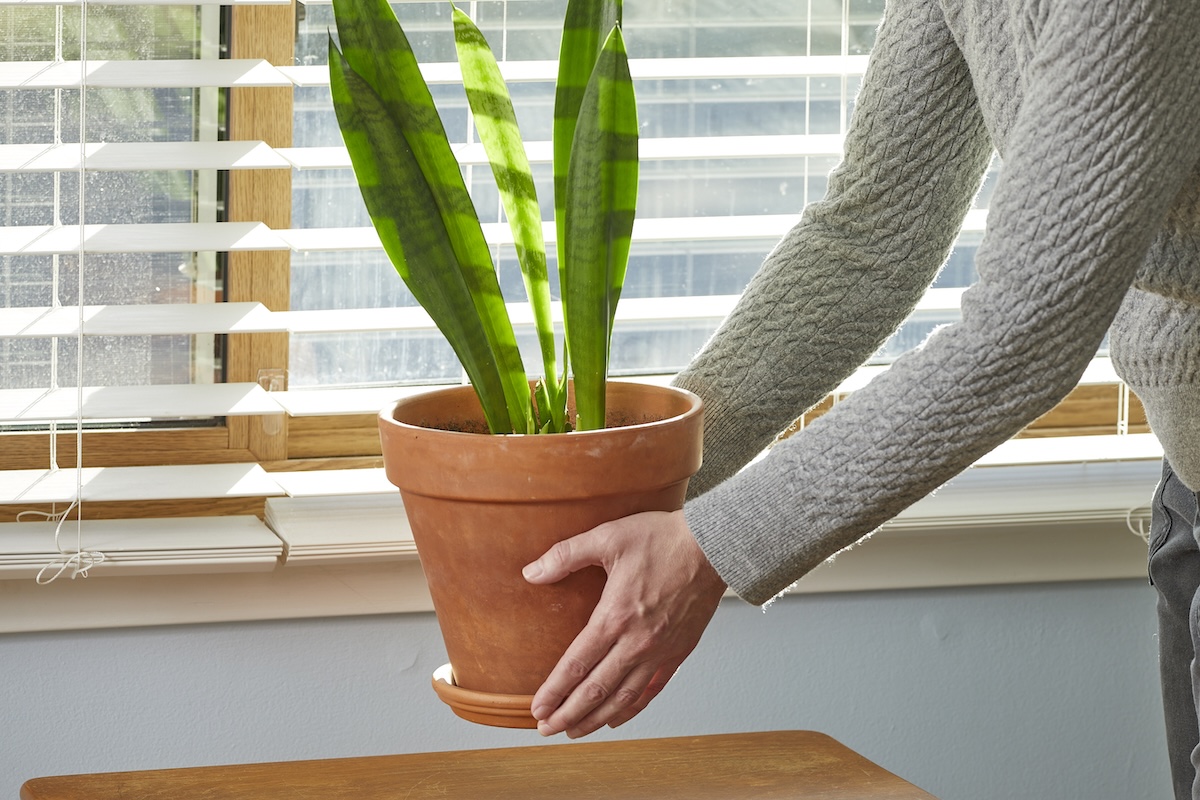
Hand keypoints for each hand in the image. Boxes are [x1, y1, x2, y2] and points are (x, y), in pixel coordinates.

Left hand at [522, 509, 726, 737]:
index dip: (554, 691)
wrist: (713, 546)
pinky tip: (616, 719)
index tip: (536, 709)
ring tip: (574, 731)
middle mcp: (636, 642)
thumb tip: (530, 573)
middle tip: (546, 729)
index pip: (576, 665)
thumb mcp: (607, 537)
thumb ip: (565, 555)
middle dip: (567, 714)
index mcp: (614, 616)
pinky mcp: (678, 652)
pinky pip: (652, 690)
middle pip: (596, 691)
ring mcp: (659, 651)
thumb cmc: (662, 538)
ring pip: (623, 698)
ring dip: (596, 719)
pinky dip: (631, 709)